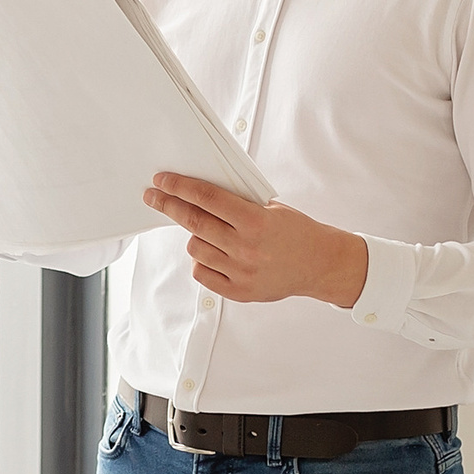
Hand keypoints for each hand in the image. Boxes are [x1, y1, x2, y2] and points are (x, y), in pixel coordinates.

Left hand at [144, 174, 368, 307]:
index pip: (208, 199)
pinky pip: (202, 272)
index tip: (162, 181)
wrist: (320, 264)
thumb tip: (196, 192)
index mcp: (256, 222)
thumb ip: (237, 204)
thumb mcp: (270, 209)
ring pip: (195, 248)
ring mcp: (242, 273)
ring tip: (208, 231)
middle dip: (169, 206)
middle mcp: (247, 248)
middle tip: (153, 196)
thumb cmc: (295, 231)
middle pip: (194, 223)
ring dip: (194, 236)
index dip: (180, 187)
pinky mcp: (239, 292)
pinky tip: (213, 253)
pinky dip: (202, 260)